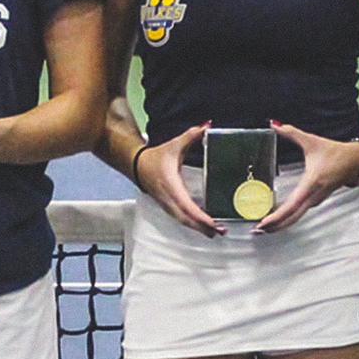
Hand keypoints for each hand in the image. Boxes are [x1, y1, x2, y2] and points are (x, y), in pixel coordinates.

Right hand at [131, 122, 222, 237]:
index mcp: (171, 184)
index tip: (213, 222)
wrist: (137, 166)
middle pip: (186, 219)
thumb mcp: (175, 145)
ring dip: (199, 229)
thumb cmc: (156, 157)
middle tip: (222, 231)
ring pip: (183, 222)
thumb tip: (208, 125)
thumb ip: (192, 135)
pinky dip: (193, 225)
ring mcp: (167, 205)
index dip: (200, 216)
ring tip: (217, 232)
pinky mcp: (168, 208)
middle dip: (203, 227)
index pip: (187, 205)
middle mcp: (169, 198)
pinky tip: (205, 228)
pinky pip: (181, 220)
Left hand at [255, 121, 358, 232]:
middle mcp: (313, 195)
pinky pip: (300, 213)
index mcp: (311, 183)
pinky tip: (277, 219)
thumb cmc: (334, 152)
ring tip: (263, 227)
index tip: (263, 223)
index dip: (277, 217)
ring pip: (296, 217)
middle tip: (257, 231)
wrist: (355, 160)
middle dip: (274, 226)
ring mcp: (316, 200)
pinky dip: (288, 218)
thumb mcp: (311, 140)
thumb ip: (291, 132)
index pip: (292, 206)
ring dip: (280, 224)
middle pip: (292, 217)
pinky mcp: (316, 200)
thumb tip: (274, 124)